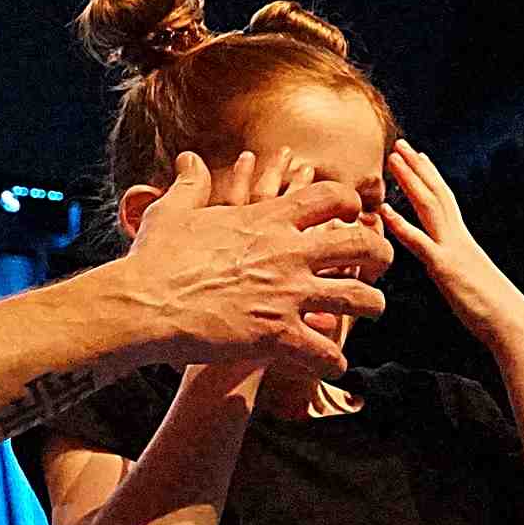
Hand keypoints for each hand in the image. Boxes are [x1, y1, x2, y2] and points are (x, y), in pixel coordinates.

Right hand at [123, 153, 388, 379]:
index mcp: (268, 220)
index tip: (355, 214)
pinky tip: (335, 365)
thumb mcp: (173, 211)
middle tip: (381, 265)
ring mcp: (287, 295)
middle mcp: (288, 253)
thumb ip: (190, 184)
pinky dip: (334, 361)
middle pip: (361, 246)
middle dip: (380, 255)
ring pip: (358, 299)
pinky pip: (326, 352)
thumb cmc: (154, 259)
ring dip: (370, 306)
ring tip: (371, 311)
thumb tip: (188, 159)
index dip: (351, 204)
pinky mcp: (277, 336)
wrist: (143, 304)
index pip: (332, 197)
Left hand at [381, 139, 523, 346]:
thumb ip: (455, 267)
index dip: (430, 177)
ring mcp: (452, 250)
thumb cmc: (491, 308)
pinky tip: (385, 212)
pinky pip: (421, 244)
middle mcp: (457, 238)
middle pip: (435, 194)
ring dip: (409, 181)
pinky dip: (403, 226)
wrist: (511, 322)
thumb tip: (448, 266)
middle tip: (399, 145)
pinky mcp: (446, 269)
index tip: (418, 156)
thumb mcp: (468, 280)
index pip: (445, 201)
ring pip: (428, 207)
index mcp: (461, 241)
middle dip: (416, 168)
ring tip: (393, 159)